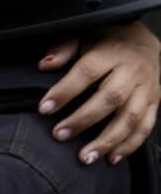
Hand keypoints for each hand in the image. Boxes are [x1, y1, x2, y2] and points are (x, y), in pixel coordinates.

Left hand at [39, 21, 159, 163]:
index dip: (65, 91)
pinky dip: (130, 145)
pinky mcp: (155, 102)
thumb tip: (45, 64)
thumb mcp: (83, 35)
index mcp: (112, 52)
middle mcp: (133, 71)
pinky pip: (146, 126)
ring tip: (84, 157)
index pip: (87, 72)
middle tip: (58, 135)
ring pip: (131, 117)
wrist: (144, 42)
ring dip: (107, 140)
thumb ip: (64, 47)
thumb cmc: (105, 41)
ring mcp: (147, 88)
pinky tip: (110, 159)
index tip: (44, 109)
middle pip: (110, 98)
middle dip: (83, 120)